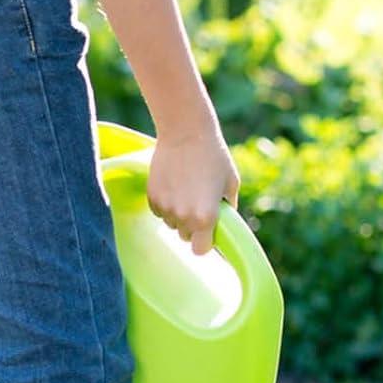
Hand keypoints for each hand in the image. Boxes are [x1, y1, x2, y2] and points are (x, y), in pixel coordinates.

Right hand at [147, 123, 238, 254]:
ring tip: (188, 190)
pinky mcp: (151, 196)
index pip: (200, 250)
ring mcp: (164, 207)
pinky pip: (159, 211)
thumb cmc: (215, 157)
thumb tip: (225, 221)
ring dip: (179, 214)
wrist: (186, 133)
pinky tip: (175, 184)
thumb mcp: (230, 183)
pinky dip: (166, 204)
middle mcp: (183, 217)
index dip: (206, 244)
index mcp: (205, 217)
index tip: (209, 234)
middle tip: (200, 205)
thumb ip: (228, 207)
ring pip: (171, 223)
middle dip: (193, 227)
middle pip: (185, 236)